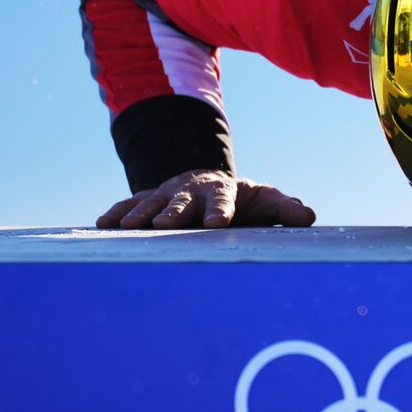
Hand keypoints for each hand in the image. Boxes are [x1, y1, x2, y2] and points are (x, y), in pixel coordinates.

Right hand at [95, 169, 316, 229]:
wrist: (209, 183)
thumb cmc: (242, 199)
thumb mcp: (266, 201)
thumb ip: (285, 209)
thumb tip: (309, 216)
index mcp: (222, 192)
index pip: (223, 199)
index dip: (221, 209)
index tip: (219, 221)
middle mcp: (191, 191)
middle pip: (182, 201)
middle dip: (174, 212)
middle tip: (164, 224)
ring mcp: (167, 195)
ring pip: (152, 203)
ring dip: (139, 215)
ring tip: (128, 228)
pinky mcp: (148, 201)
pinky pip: (129, 205)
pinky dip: (117, 213)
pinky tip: (102, 225)